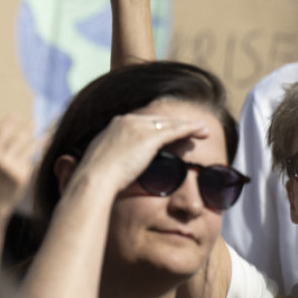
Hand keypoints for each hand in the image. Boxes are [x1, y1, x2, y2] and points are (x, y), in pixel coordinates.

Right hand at [0, 114, 41, 217]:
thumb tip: (15, 136)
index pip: (0, 133)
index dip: (9, 122)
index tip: (16, 113)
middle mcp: (1, 161)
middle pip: (17, 139)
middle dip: (27, 129)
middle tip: (35, 122)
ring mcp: (13, 169)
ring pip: (28, 150)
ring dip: (38, 140)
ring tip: (45, 135)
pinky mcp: (22, 177)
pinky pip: (31, 163)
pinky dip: (36, 157)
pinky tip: (43, 152)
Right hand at [72, 113, 209, 193]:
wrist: (94, 179)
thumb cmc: (95, 179)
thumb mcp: (102, 163)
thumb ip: (113, 159)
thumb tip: (115, 169)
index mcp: (114, 126)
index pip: (142, 122)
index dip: (158, 126)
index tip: (168, 132)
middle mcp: (126, 121)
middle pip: (157, 119)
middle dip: (175, 123)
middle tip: (191, 127)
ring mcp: (138, 127)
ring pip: (169, 123)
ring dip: (187, 125)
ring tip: (203, 130)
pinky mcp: (149, 137)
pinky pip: (175, 131)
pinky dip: (190, 130)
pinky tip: (202, 132)